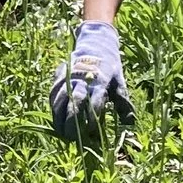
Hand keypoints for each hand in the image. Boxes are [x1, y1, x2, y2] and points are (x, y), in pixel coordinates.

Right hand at [49, 21, 133, 139]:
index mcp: (100, 81)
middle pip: (75, 101)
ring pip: (60, 99)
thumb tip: (130, 123)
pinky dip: (53, 108)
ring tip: (61, 134)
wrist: (95, 44)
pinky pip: (53, 94)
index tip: (91, 132)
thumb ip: (123, 103)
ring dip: (59, 117)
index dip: (93, 118)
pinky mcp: (59, 76)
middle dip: (72, 121)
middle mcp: (83, 79)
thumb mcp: (119, 82)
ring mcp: (68, 77)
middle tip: (72, 138)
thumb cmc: (110, 67)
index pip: (95, 102)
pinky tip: (55, 120)